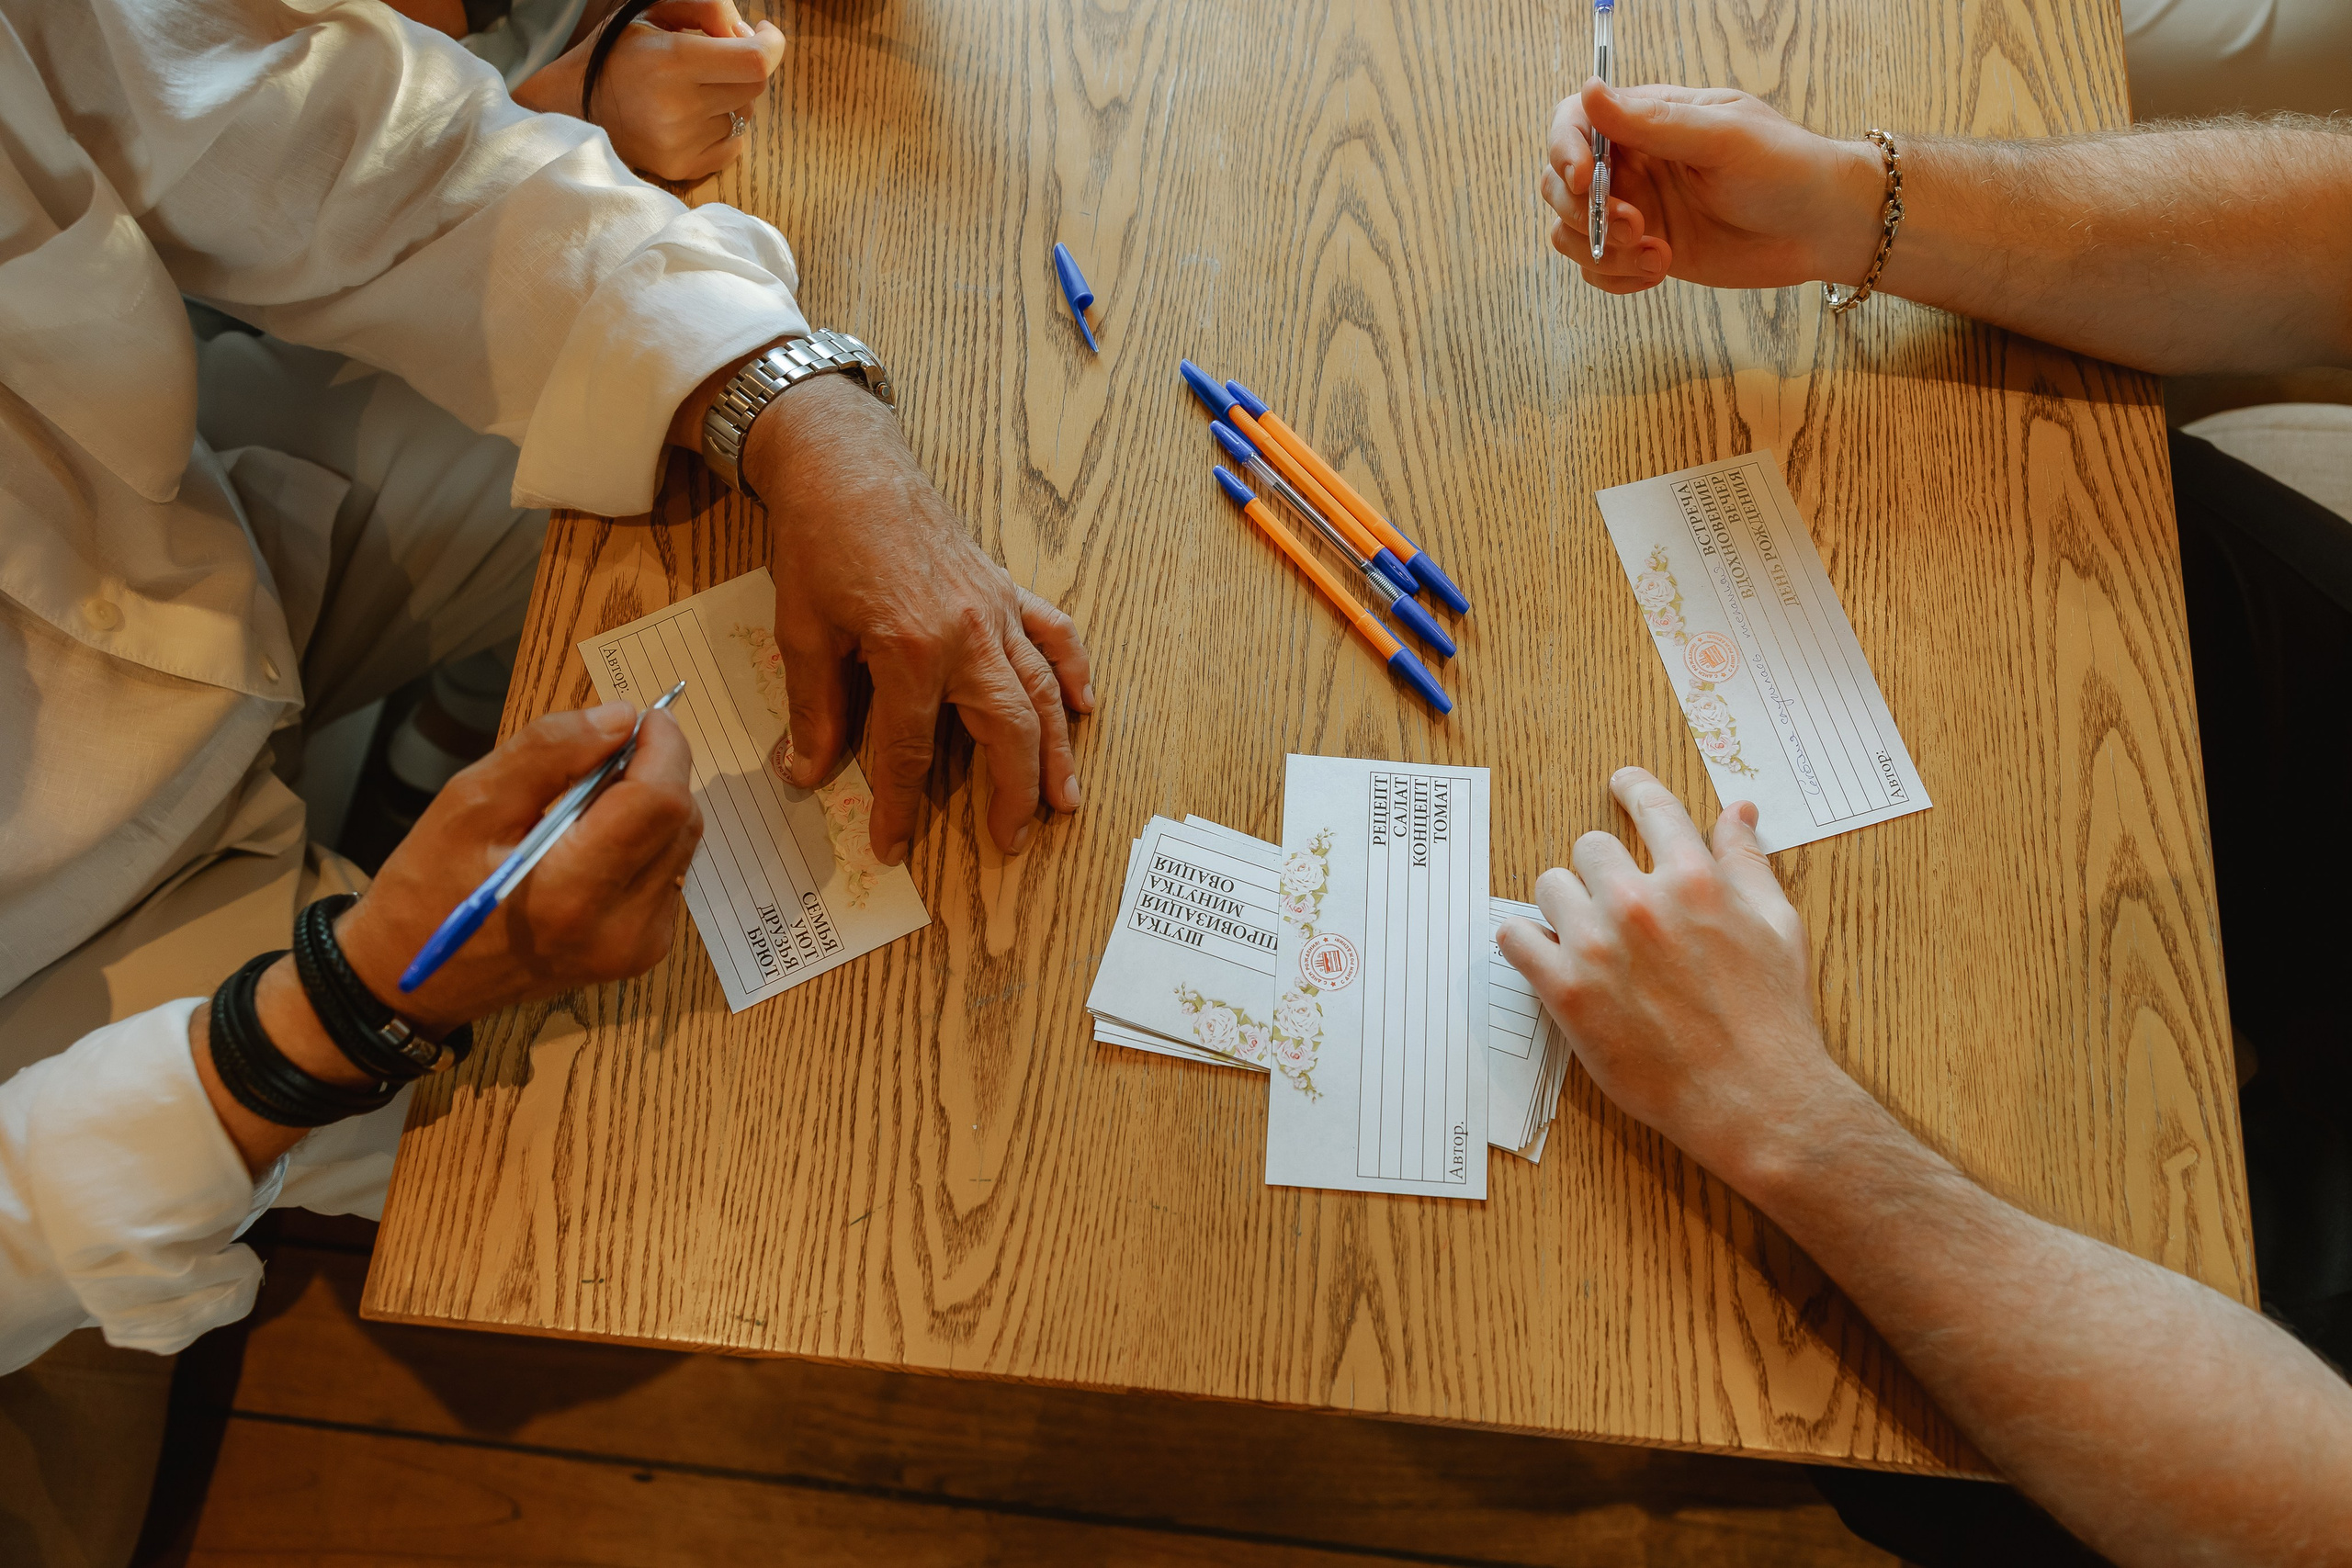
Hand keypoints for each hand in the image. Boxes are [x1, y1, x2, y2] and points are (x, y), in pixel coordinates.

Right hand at [337, 702, 704, 1033]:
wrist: (415, 983)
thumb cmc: (428, 889)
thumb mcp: (468, 803)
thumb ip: (548, 753)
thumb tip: (619, 717)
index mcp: (572, 893)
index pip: (659, 802)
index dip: (661, 747)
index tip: (637, 719)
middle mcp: (622, 928)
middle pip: (680, 821)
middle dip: (655, 772)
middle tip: (602, 756)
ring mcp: (637, 947)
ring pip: (680, 845)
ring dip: (650, 806)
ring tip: (586, 805)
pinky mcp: (642, 952)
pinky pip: (667, 874)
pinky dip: (643, 843)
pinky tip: (592, 844)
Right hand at [514, 0, 785, 182]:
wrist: (573, 105)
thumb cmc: (617, 52)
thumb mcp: (652, 11)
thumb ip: (705, 8)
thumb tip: (746, 32)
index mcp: (671, 62)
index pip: (754, 62)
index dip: (771, 44)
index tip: (763, 32)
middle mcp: (677, 108)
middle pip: (754, 87)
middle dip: (747, 65)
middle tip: (721, 53)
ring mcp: (680, 144)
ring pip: (744, 115)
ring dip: (731, 96)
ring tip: (694, 86)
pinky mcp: (681, 169)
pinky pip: (734, 145)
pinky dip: (724, 127)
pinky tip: (694, 115)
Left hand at [743, 376, 1094, 863]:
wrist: (846, 463)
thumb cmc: (819, 541)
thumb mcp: (803, 629)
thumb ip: (813, 707)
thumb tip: (804, 771)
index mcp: (909, 650)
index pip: (908, 751)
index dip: (900, 806)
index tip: (892, 845)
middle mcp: (966, 635)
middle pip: (1005, 732)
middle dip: (1013, 794)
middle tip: (1012, 842)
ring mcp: (994, 611)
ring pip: (1042, 693)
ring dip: (1058, 751)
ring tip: (1065, 801)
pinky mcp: (1004, 588)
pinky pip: (1053, 634)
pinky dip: (1074, 671)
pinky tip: (1084, 707)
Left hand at [1495, 768, 1854, 1185]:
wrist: (1753, 1098)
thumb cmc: (1772, 1016)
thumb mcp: (1777, 926)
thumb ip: (1748, 863)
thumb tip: (1738, 811)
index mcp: (1695, 879)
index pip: (1652, 807)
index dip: (1634, 788)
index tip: (1621, 784)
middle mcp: (1640, 902)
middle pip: (1590, 847)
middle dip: (1603, 871)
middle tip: (1616, 905)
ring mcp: (1598, 945)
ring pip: (1550, 886)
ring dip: (1565, 906)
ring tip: (1587, 938)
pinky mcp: (1565, 990)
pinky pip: (1514, 937)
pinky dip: (1524, 942)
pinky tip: (1543, 954)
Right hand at [1540, 80, 1884, 296]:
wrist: (1823, 228)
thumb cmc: (1786, 168)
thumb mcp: (1723, 138)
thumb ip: (1654, 121)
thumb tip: (1590, 90)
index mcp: (1647, 120)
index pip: (1574, 121)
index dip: (1564, 149)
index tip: (1587, 180)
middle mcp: (1633, 163)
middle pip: (1560, 183)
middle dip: (1586, 211)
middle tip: (1637, 225)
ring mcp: (1636, 209)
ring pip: (1570, 231)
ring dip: (1601, 250)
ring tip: (1655, 252)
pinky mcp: (1644, 251)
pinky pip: (1598, 269)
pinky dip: (1616, 277)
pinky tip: (1659, 270)